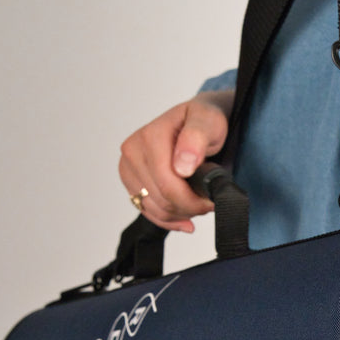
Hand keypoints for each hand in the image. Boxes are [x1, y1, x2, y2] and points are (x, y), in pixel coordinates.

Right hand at [118, 89, 233, 231]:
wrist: (197, 121)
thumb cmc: (204, 121)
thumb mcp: (209, 122)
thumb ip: (196, 139)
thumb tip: (182, 165)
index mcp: (150, 137)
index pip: (168, 185)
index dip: (193, 200)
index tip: (211, 199)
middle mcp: (133, 151)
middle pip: (161, 199)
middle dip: (188, 207)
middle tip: (207, 202)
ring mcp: (128, 167)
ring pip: (154, 208)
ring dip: (179, 213)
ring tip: (197, 203)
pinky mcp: (130, 180)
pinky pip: (146, 210)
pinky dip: (167, 218)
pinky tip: (183, 216)